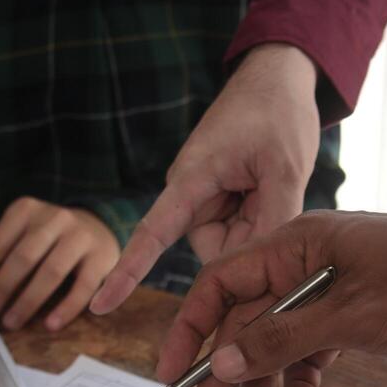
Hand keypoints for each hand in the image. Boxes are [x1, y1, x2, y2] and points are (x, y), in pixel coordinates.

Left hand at [0, 197, 119, 330]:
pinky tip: (50, 325)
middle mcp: (54, 218)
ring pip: (52, 272)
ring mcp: (80, 236)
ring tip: (12, 323)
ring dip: (29, 301)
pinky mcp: (102, 257)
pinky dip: (66, 307)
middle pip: (23, 257)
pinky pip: (84, 286)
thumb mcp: (11, 236)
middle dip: (2, 288)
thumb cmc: (43, 238)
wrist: (97, 226)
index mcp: (25, 211)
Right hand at [90, 43, 320, 313]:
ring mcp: (207, 201)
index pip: (152, 233)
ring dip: (259, 226)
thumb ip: (275, 217)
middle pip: (216, 250)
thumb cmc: (276, 113)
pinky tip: (272, 188)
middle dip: (249, 237)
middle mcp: (191, 196)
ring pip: (232, 244)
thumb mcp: (285, 166)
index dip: (128, 271)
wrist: (278, 80)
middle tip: (278, 194)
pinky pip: (241, 231)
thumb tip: (264, 267)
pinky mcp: (222, 204)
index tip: (101, 305)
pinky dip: (261, 219)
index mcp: (192, 179)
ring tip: (275, 182)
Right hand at [159, 208, 386, 386]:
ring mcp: (325, 288)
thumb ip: (282, 340)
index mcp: (294, 246)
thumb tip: (221, 361)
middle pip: (243, 323)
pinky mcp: (348, 310)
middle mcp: (302, 264)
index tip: (171, 376)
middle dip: (227, 377)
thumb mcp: (352, 317)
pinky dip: (307, 381)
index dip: (188, 330)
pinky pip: (309, 349)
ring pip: (275, 343)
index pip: (219, 286)